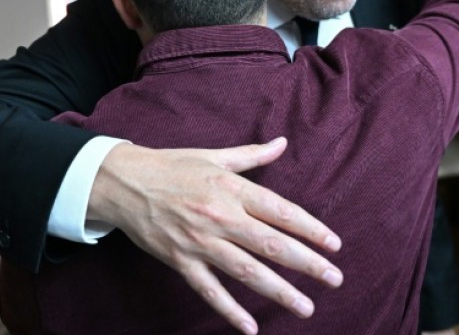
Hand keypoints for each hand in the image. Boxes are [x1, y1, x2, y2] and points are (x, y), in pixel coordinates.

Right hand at [88, 137, 342, 334]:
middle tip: (334, 278)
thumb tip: (283, 142)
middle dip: (307, 263)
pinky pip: (209, 290)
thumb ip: (252, 155)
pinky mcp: (181, 261)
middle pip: (272, 244)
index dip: (310, 228)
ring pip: (247, 271)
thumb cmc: (172, 166)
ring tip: (307, 306)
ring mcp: (200, 242)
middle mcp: (220, 216)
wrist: (124, 183)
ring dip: (279, 291)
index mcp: (231, 189)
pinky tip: (251, 327)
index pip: (281, 211)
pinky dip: (230, 310)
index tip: (334, 244)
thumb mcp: (214, 156)